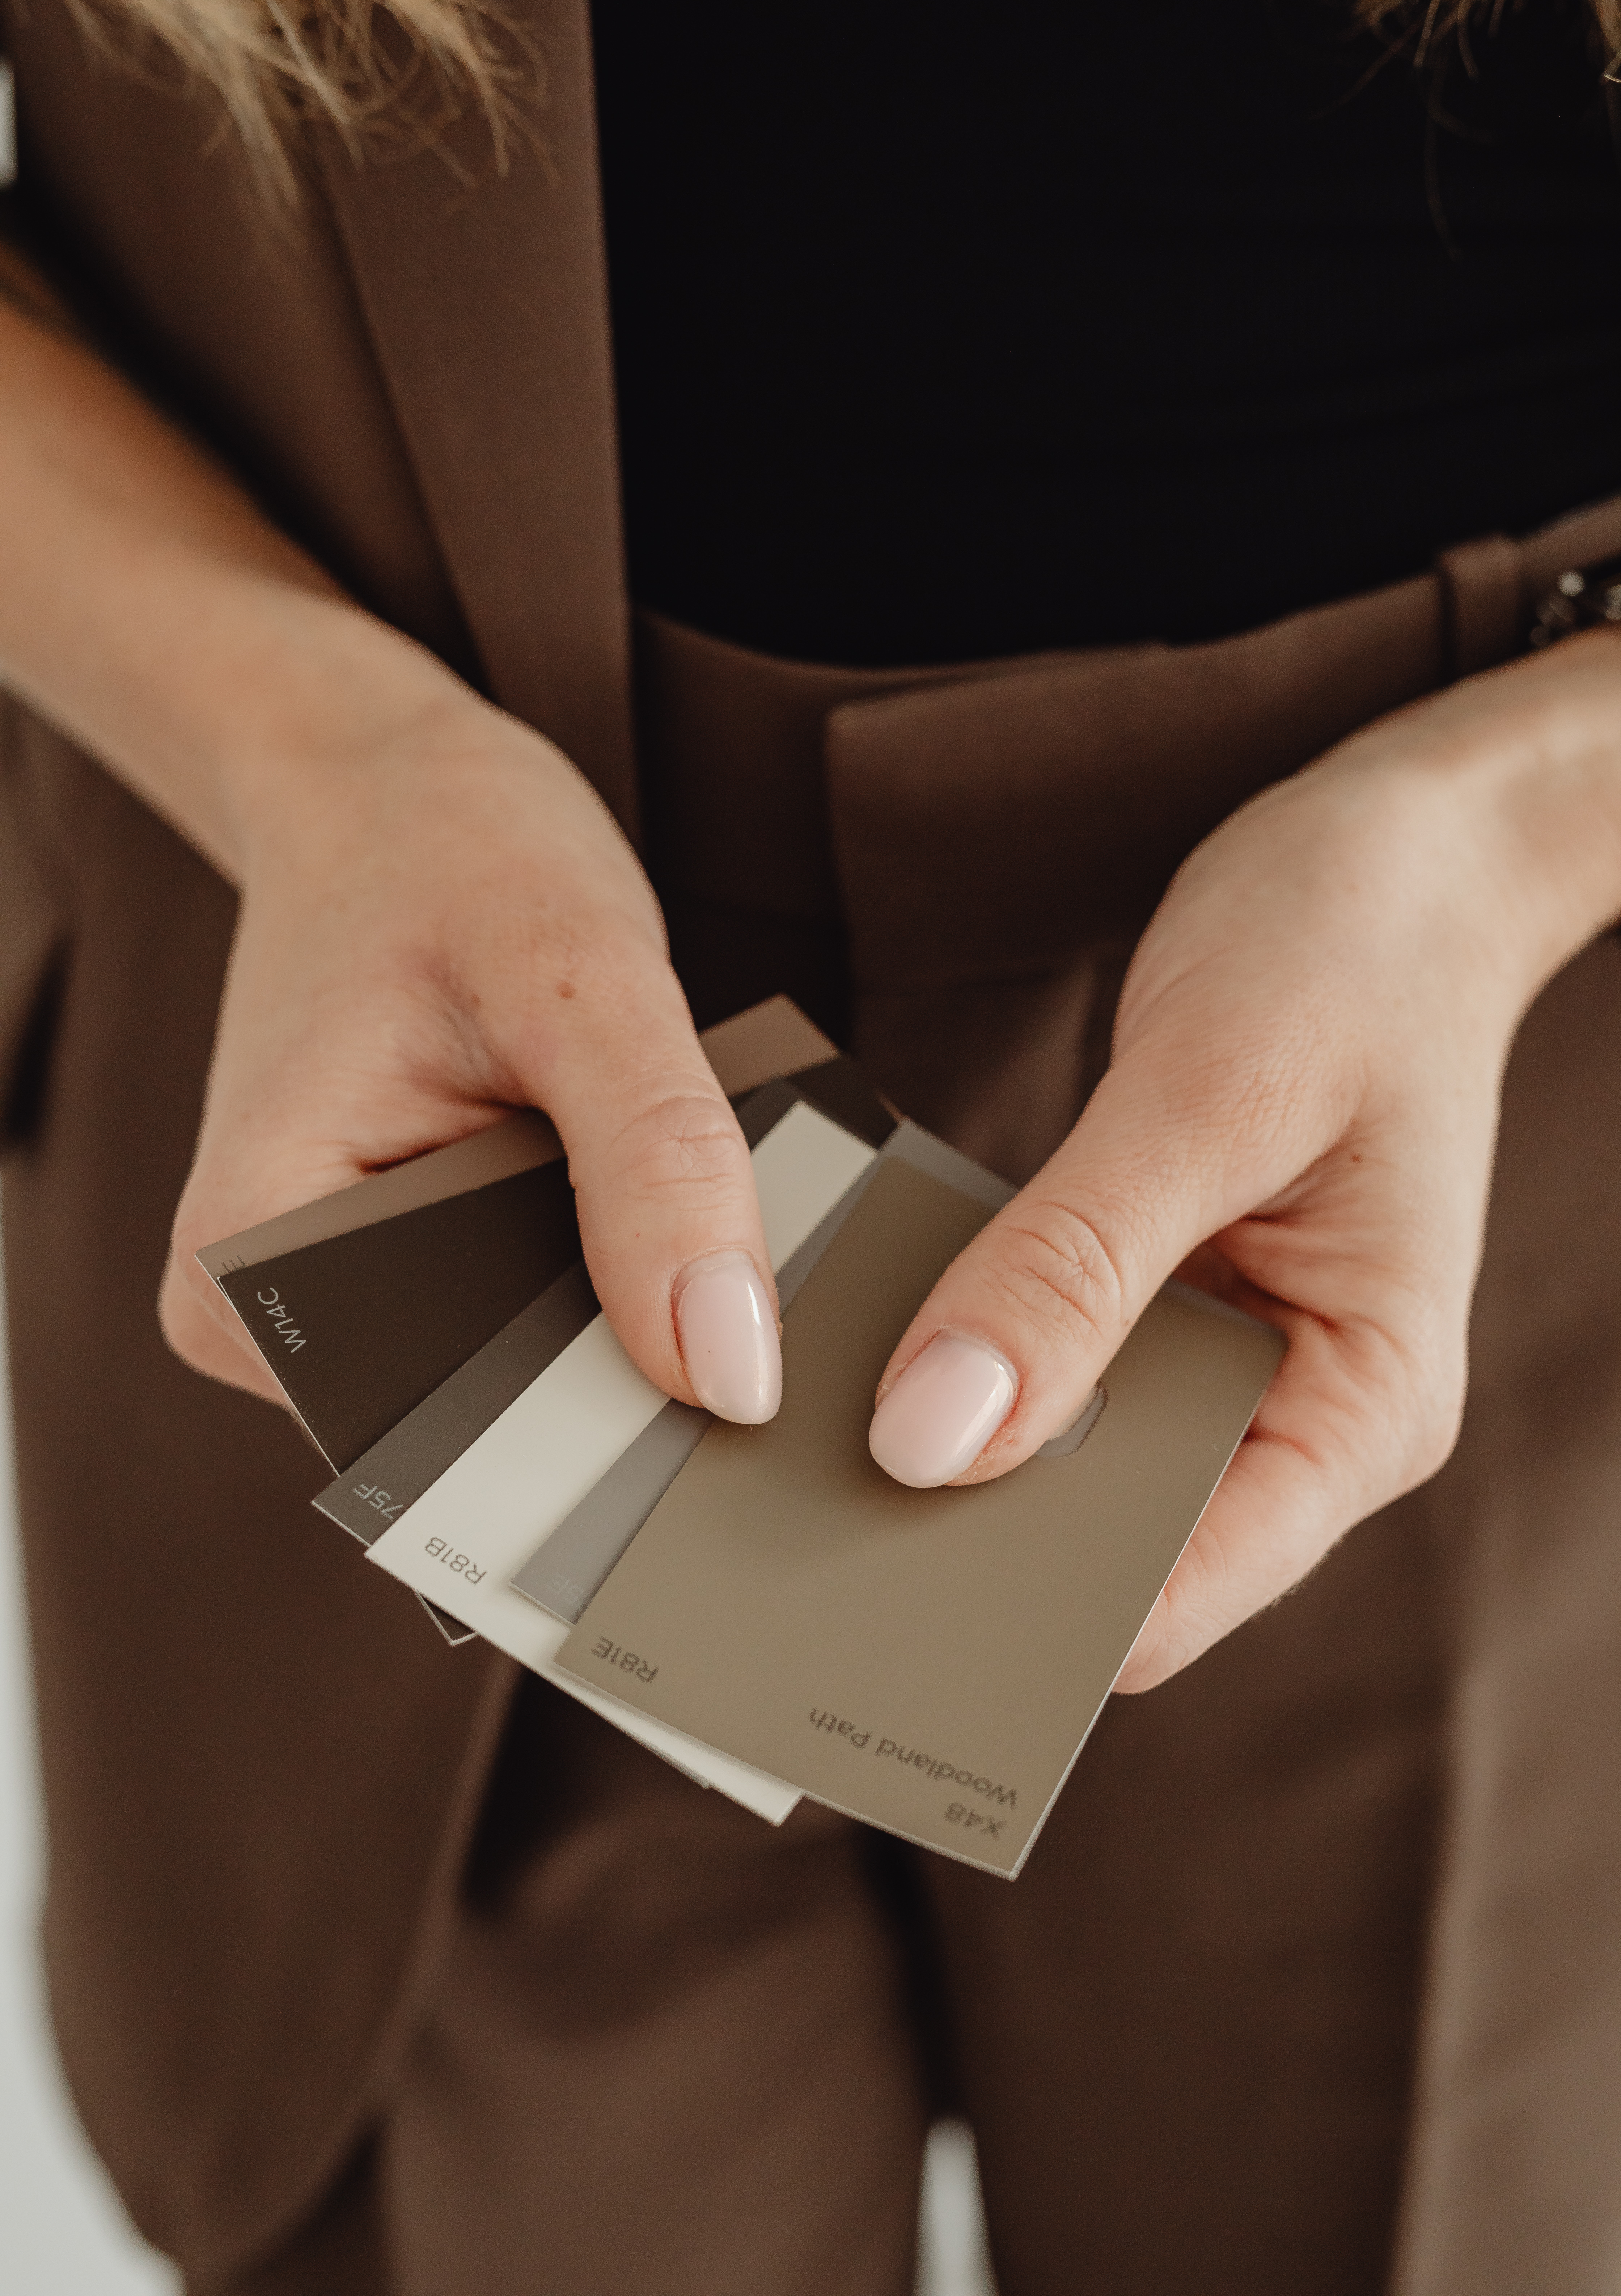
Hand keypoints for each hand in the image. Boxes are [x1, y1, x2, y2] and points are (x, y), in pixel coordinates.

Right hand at [159, 655, 780, 1426]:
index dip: (607, 1423)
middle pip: (487, 1419)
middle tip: (739, 1283)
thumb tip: (727, 1371)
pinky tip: (648, 1211)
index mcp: (245, 1256)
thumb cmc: (449, 850)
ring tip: (683, 1215)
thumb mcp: (582, 976)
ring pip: (520, 1380)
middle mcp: (258, 1310)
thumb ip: (659, 1165)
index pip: (450, 1429)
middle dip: (627, 1362)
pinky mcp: (391, 1274)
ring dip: (626, 1312)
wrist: (381, 792)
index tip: (741, 1404)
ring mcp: (326, 1301)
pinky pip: (525, 1324)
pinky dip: (607, 1274)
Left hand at [867, 638, 1620, 1689]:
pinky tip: (862, 1331)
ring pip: (1063, 1462)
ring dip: (944, 1439)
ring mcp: (1227, 1358)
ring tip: (792, 1428)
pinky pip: (1051, 1362)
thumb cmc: (1351, 951)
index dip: (1014, 1611)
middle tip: (780, 1510)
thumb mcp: (1209, 1097)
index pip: (1174, 1594)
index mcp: (1362, 1406)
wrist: (1407, 851)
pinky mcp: (1164, 1296)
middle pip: (1106, 1547)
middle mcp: (1295, 1413)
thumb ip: (1072, 1268)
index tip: (850, 1586)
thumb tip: (932, 1438)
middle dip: (960, 1532)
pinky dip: (965, 1350)